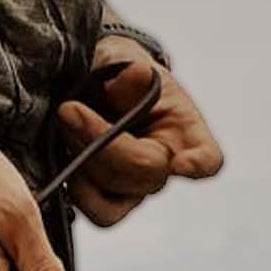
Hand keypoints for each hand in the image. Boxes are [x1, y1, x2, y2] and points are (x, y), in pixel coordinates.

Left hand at [55, 40, 224, 227]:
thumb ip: (129, 70)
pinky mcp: (108, 202)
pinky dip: (75, 186)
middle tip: (69, 109)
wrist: (91, 84)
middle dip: (103, 143)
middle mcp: (164, 167)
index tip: (182, 164)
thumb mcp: (124, 59)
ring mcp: (136, 190)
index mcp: (184, 131)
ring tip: (65, 124)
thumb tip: (134, 75)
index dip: (198, 165)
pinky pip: (95, 211)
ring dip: (84, 163)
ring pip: (116, 199)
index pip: (207, 157)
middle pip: (145, 174)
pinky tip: (63, 153)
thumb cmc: (118, 73)